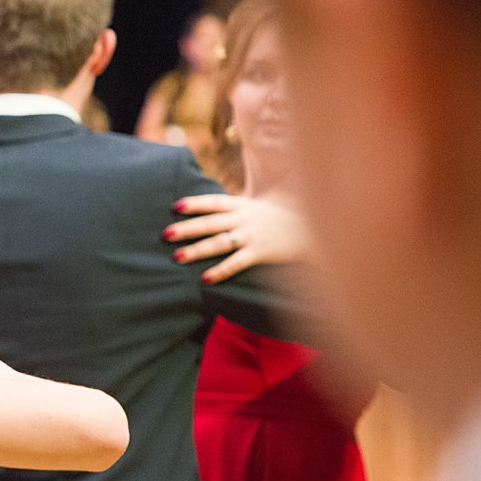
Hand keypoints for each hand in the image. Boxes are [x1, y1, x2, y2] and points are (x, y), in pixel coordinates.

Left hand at [163, 193, 312, 283]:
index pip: (215, 202)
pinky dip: (220, 271)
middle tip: (165, 234)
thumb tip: (211, 210)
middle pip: (210, 222)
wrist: (315, 229)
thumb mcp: (259, 206)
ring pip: (219, 242)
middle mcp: (245, 219)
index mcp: (244, 205)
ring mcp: (252, 236)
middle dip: (187, 228)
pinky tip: (205, 279)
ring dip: (196, 250)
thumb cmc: (282, 219)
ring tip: (177, 257)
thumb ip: (236, 208)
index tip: (175, 206)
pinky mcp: (261, 252)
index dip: (195, 203)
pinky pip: (236, 263)